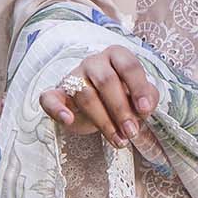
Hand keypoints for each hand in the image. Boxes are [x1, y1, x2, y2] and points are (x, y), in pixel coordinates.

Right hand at [40, 45, 159, 148]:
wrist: (97, 108)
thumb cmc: (122, 98)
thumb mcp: (139, 97)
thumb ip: (148, 97)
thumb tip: (145, 107)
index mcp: (117, 56)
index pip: (128, 66)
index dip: (138, 88)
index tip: (144, 110)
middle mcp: (94, 62)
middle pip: (106, 81)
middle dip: (121, 110)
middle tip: (131, 132)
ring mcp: (73, 76)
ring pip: (85, 95)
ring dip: (103, 121)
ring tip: (118, 140)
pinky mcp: (57, 94)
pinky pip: (50, 98)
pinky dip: (57, 109)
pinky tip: (67, 120)